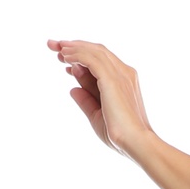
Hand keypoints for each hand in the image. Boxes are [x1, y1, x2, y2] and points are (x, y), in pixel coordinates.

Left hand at [46, 38, 155, 158]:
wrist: (135, 143)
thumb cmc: (120, 136)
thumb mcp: (97, 116)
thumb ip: (87, 100)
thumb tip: (73, 89)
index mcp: (124, 82)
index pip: (101, 61)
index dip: (81, 56)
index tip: (64, 60)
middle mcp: (124, 74)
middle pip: (97, 51)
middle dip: (74, 46)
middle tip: (54, 45)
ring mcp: (120, 75)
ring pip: (94, 51)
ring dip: (73, 47)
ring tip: (57, 48)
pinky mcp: (112, 79)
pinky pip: (91, 59)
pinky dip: (77, 55)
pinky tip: (65, 57)